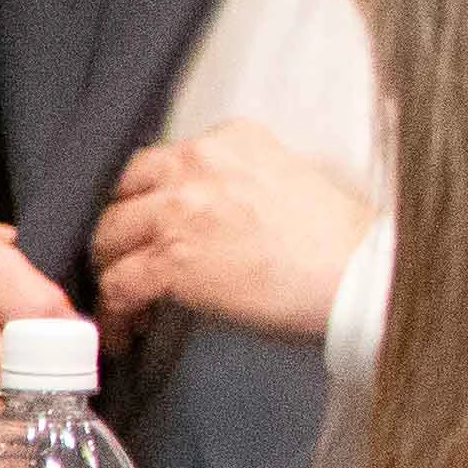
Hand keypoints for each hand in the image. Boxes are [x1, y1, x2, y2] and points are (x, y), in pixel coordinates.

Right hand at [0, 218, 71, 460]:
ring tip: (19, 408)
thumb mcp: (2, 249)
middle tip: (52, 389)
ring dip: (4, 418)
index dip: (66, 338)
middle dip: (36, 384)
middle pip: (5, 366)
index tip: (76, 352)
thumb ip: (41, 275)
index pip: (34, 309)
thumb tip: (75, 331)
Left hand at [91, 121, 371, 344]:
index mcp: (229, 139)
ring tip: (124, 302)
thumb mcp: (288, 176)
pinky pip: (119, 285)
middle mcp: (197, 164)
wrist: (359, 273)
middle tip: (125, 260)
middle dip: (119, 231)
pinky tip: (125, 327)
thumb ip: (237, 176)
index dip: (146, 198)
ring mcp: (180, 211)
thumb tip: (207, 211)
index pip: (158, 161)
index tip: (147, 224)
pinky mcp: (174, 260)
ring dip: (110, 271)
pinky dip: (115, 311)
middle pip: (120, 193)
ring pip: (108, 238)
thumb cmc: (338, 238)